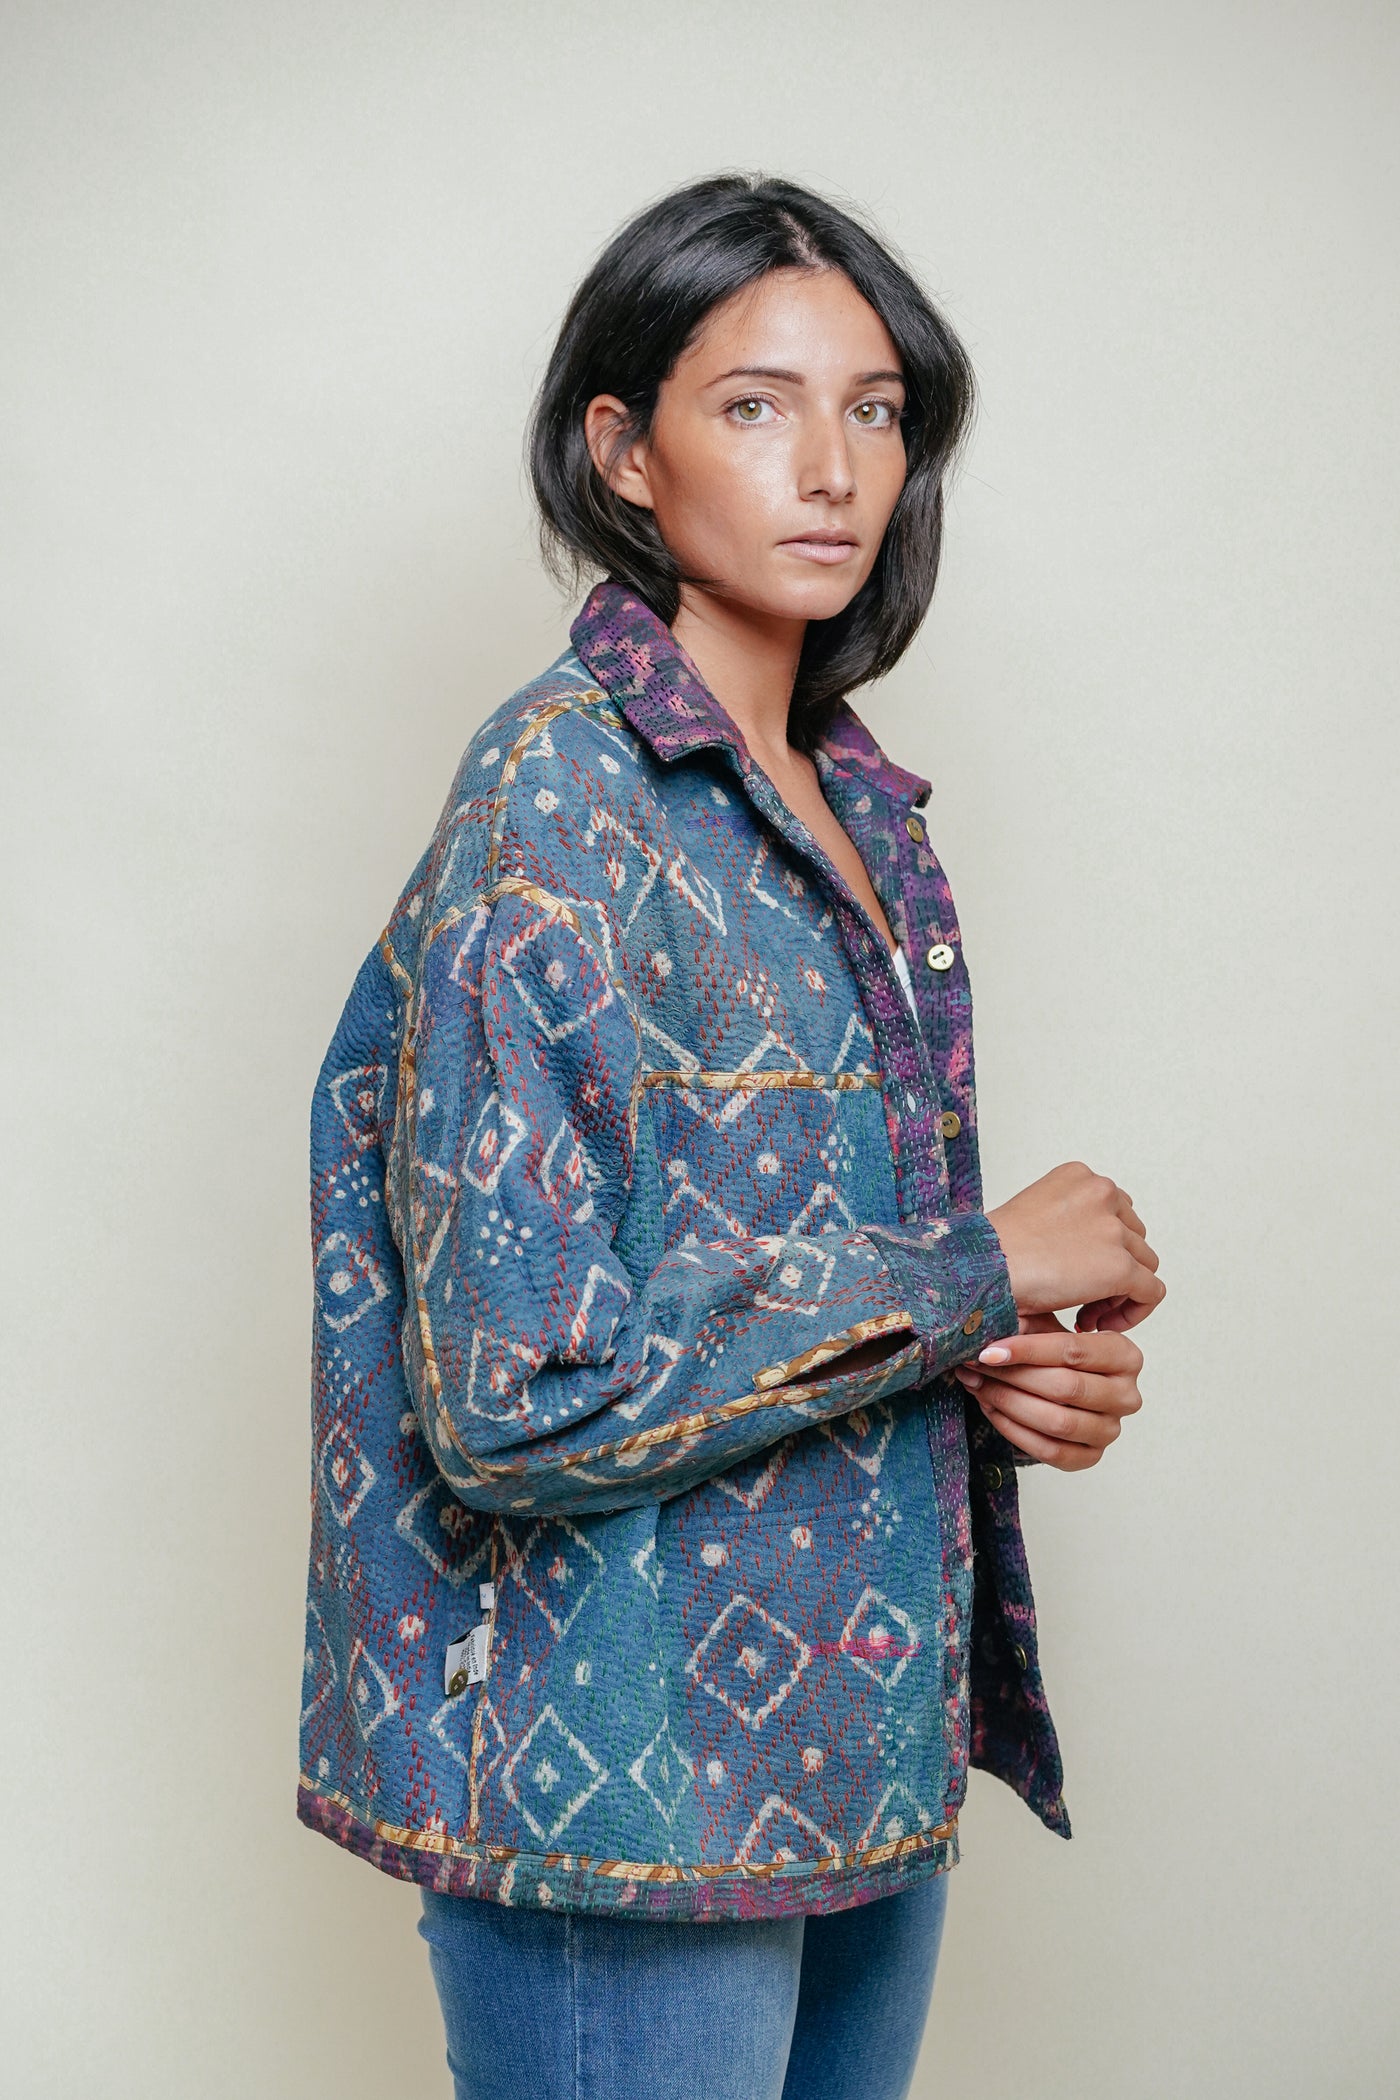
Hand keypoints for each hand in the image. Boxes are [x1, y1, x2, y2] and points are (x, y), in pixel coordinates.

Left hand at [952, 1312, 1142, 1470]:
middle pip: (1065, 1388)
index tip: (987, 1351)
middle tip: (974, 1367)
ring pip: (1057, 1422)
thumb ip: (1025, 1325)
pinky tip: (990, 1408)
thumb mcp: (1046, 1328)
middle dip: (1012, 1377)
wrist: (1063, 1389)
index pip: (1073, 1351)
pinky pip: (1049, 1451)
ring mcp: (1111, 1430)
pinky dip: (1013, 1430)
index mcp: (1125, 1355)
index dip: (1026, 1350)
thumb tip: (987, 1328)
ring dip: (1008, 1403)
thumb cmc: (1053, 1353)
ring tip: (977, 1385)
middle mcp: (1127, 1395)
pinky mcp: (1091, 1457)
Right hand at [988, 1161, 1163, 1330]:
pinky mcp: (1121, 1266)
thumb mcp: (1032, 1214)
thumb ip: (1066, 1222)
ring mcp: (1114, 1228)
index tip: (1079, 1274)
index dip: (1101, 1248)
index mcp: (1079, 1175)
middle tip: (1082, 1299)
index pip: (1113, 1210)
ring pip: (1143, 1265)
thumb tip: (1084, 1253)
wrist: (982, 1269)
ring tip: (1086, 1314)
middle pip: (1132, 1237)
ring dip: (1118, 1292)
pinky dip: (1132, 1313)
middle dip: (1112, 1270)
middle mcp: (1102, 1192)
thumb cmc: (991, 1252)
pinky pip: (1150, 1293)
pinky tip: (1096, 1324)